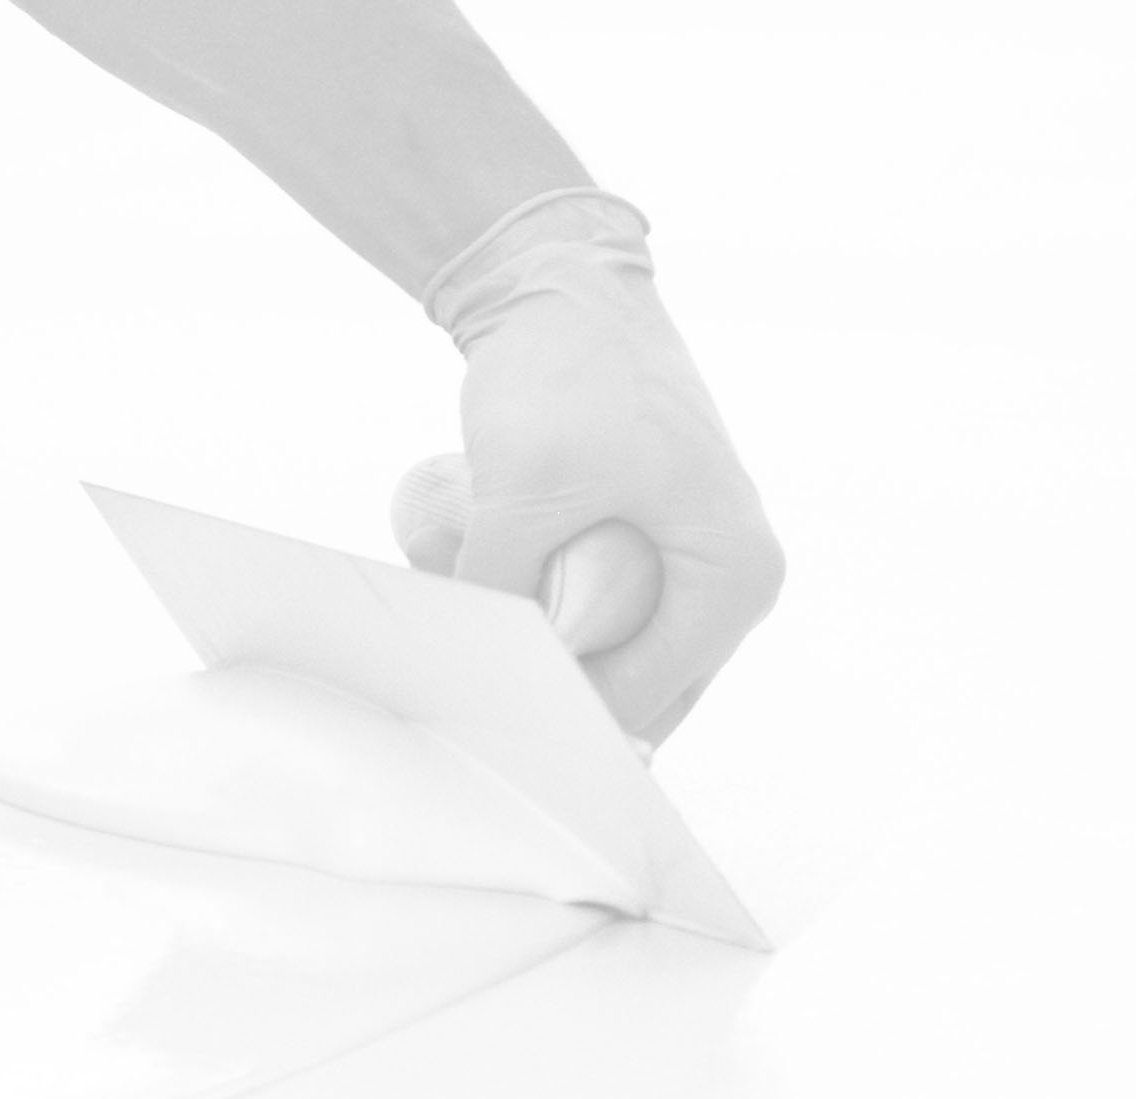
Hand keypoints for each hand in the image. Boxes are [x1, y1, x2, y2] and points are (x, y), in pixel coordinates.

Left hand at [391, 190, 783, 745]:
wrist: (561, 285)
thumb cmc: (563, 375)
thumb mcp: (521, 494)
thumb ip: (500, 591)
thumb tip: (466, 669)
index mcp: (734, 577)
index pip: (640, 698)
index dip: (556, 711)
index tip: (479, 710)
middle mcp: (734, 581)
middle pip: (635, 689)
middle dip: (553, 684)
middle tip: (470, 676)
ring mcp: (698, 562)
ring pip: (613, 654)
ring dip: (545, 648)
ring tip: (473, 616)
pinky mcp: (656, 543)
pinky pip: (603, 615)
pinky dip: (547, 614)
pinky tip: (485, 594)